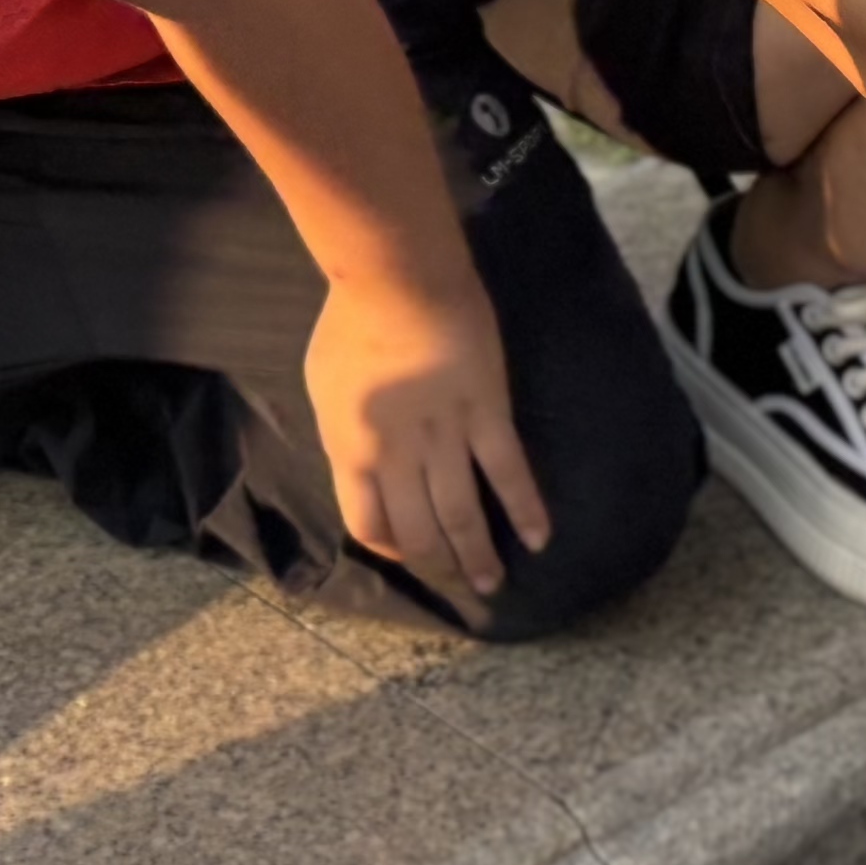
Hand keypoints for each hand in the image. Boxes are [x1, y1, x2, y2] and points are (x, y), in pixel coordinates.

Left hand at [304, 267, 546, 614]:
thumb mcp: (326, 387)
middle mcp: (396, 455)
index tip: (408, 553)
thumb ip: (346, 432)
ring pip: (463, 512)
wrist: (397, 277)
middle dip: (440, 566)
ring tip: (493, 583)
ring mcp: (444, 436)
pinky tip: (539, 538)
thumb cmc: (352, 323)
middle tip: (460, 587)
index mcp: (351, 449)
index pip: (369, 524)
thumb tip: (362, 463)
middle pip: (419, 530)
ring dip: (479, 554)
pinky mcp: (486, 413)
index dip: (391, 549)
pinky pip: (507, 471)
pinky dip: (525, 509)